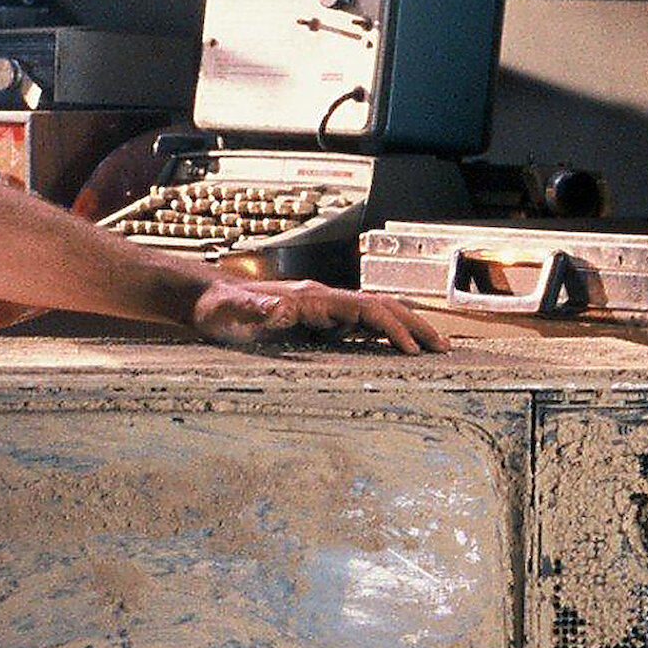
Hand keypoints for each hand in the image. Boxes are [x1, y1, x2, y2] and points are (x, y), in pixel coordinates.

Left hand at [190, 278, 448, 353]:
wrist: (203, 297)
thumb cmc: (215, 307)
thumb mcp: (230, 311)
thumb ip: (255, 309)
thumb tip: (283, 308)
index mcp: (310, 298)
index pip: (364, 308)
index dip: (391, 327)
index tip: (412, 351)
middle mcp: (321, 299)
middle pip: (380, 306)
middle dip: (414, 326)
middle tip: (445, 349)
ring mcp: (320, 308)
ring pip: (374, 314)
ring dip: (406, 329)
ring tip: (433, 350)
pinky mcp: (314, 320)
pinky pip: (358, 325)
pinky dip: (384, 334)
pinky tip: (397, 350)